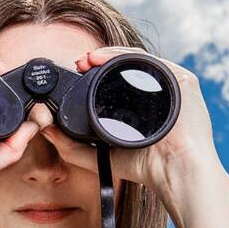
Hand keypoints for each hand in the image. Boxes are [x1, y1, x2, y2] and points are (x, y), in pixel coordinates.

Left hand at [39, 46, 224, 197]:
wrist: (175, 171)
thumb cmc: (146, 167)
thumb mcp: (101, 156)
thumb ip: (72, 146)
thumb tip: (45, 129)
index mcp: (144, 105)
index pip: (118, 81)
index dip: (95, 74)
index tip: (76, 73)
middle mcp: (159, 92)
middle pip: (126, 67)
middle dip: (100, 62)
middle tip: (78, 63)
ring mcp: (172, 84)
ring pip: (136, 61)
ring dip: (109, 55)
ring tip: (87, 59)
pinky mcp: (182, 80)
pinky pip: (150, 61)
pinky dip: (126, 56)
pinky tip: (105, 59)